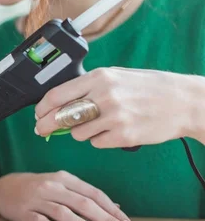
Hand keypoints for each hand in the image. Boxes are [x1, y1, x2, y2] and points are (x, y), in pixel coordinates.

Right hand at [0, 171, 134, 220]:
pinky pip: (40, 220)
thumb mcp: (60, 185)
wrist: (3, 188)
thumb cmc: (38, 189)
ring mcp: (37, 199)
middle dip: (104, 218)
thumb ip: (84, 195)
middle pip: (82, 202)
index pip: (93, 193)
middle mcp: (52, 187)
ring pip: (63, 212)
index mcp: (64, 179)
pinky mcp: (23, 212)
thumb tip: (114, 208)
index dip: (111, 209)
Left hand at [34, 67, 195, 148]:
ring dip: (80, 132)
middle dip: (47, 125)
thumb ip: (87, 89)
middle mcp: (104, 96)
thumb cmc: (148, 88)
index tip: (37, 115)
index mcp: (100, 78)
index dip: (42, 108)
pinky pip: (96, 143)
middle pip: (61, 116)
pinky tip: (113, 130)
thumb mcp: (116, 77)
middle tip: (42, 130)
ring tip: (99, 123)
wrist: (183, 101)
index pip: (57, 95)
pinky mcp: (122, 136)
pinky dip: (99, 140)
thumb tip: (59, 105)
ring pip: (77, 133)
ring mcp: (114, 117)